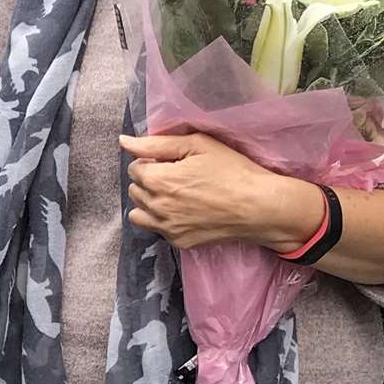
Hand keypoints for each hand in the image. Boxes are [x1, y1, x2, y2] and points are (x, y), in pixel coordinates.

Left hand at [119, 133, 318, 250]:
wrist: (260, 207)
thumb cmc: (232, 170)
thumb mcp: (197, 145)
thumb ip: (156, 143)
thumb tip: (124, 141)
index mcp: (159, 180)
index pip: (134, 168)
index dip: (152, 161)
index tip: (173, 162)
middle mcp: (157, 207)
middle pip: (135, 190)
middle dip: (149, 181)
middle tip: (177, 176)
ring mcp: (167, 228)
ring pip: (139, 213)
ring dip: (150, 202)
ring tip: (175, 195)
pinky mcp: (179, 242)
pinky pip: (157, 229)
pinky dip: (163, 220)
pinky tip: (185, 211)